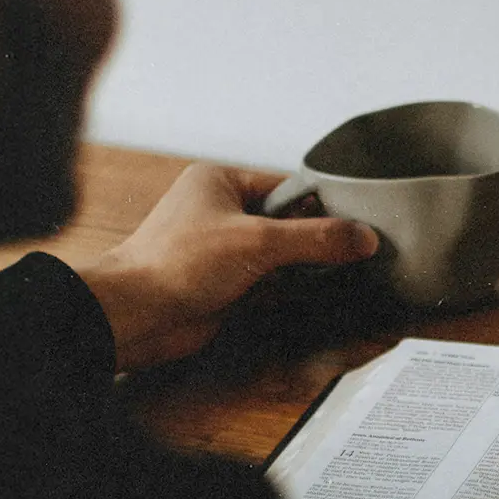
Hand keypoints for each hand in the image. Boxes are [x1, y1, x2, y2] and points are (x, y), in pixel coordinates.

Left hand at [75, 163, 377, 370]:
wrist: (135, 316)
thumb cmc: (173, 264)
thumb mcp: (258, 241)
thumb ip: (316, 238)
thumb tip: (363, 237)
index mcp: (220, 181)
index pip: (287, 186)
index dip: (320, 206)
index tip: (353, 223)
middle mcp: (219, 211)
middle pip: (286, 222)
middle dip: (310, 242)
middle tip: (344, 253)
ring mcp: (221, 250)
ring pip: (278, 255)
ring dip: (297, 269)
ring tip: (326, 275)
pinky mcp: (223, 284)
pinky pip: (267, 282)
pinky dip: (283, 290)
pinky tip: (303, 295)